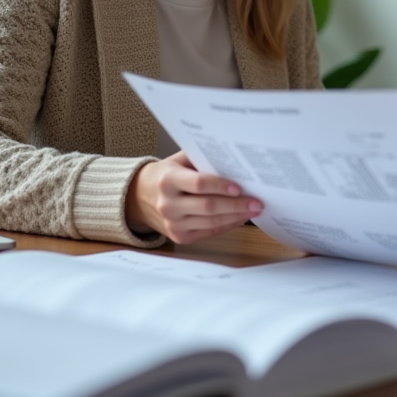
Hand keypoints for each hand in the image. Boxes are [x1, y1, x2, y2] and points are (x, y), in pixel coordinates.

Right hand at [125, 152, 262, 243]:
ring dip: (236, 217)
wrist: (139, 197)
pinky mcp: (179, 237)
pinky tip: (240, 218)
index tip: (239, 187)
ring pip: (211, 222)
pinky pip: (209, 232)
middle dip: (236, 205)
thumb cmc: (166, 175)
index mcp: (167, 180)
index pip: (198, 183)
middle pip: (208, 206)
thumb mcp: (178, 161)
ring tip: (254, 210)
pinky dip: (227, 225)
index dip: (220, 186)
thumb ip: (201, 159)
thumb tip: (233, 159)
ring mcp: (173, 224)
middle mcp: (168, 204)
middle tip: (257, 202)